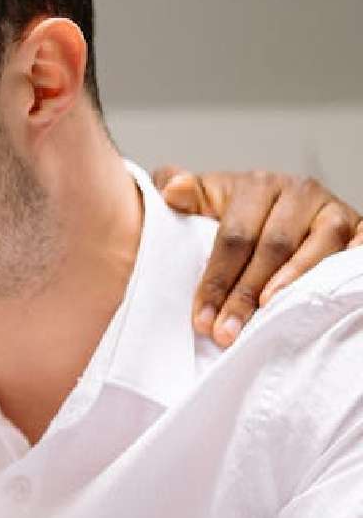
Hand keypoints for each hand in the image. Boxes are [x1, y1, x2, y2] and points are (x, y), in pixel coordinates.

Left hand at [154, 168, 362, 347]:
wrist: (287, 214)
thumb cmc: (242, 217)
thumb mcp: (209, 204)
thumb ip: (186, 197)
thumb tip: (172, 191)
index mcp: (258, 185)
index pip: (234, 236)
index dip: (216, 279)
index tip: (201, 319)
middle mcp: (298, 192)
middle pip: (272, 246)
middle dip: (245, 294)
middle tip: (226, 333)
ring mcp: (332, 211)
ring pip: (316, 248)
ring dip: (291, 285)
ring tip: (268, 315)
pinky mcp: (358, 229)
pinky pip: (352, 253)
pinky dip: (337, 275)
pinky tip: (317, 301)